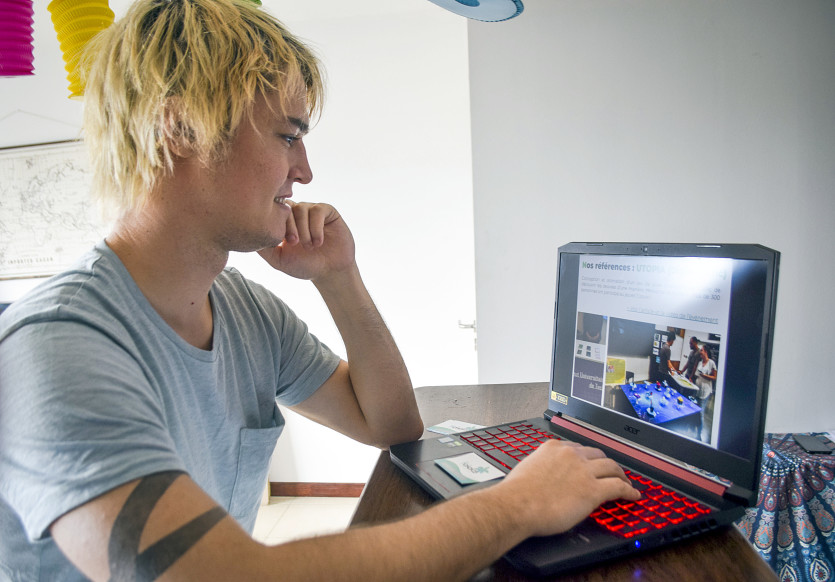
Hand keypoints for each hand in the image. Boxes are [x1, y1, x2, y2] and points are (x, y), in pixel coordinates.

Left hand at [258, 201, 355, 282]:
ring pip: (302, 208)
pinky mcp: (328, 211)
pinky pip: (318, 210)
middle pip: (286, 207)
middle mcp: (296, 213)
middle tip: (295, 243)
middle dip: (290, 226)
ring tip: (309, 246)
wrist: (329, 272)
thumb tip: (246, 234)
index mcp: (283, 222)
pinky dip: (316, 227)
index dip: (277, 223)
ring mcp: (312, 210)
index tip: (283, 242)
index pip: (273, 210)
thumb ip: (263, 247)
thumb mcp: (278, 259)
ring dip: (304, 229)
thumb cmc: (304, 266)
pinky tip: (318, 242)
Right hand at [496, 439, 639, 537]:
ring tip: (625, 482)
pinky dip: (628, 490)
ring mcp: (583, 471)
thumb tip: (545, 476)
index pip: (578, 448)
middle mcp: (571, 454)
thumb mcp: (528, 468)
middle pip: (598, 454)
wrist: (517, 505)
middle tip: (610, 471)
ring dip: (621, 474)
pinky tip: (633, 495)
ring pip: (611, 467)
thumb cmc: (516, 493)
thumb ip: (541, 467)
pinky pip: (618, 487)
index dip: (588, 457)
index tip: (590, 462)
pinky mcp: (593, 489)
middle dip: (606, 463)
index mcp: (553, 447)